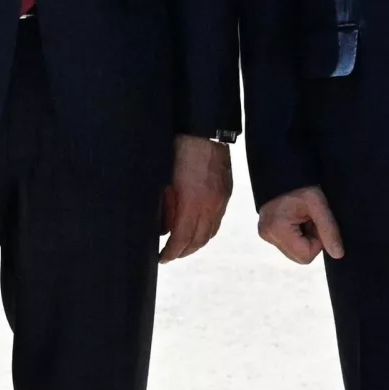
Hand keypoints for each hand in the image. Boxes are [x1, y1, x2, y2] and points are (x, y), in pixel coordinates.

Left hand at [160, 135, 231, 262]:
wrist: (203, 131)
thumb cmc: (178, 151)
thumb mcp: (165, 181)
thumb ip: (166, 207)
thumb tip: (164, 228)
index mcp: (192, 202)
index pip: (182, 239)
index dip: (171, 252)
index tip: (162, 257)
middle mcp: (210, 205)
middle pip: (198, 241)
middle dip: (183, 252)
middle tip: (170, 255)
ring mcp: (221, 200)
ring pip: (210, 233)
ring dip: (196, 244)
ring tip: (183, 247)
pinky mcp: (226, 194)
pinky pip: (217, 221)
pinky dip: (207, 231)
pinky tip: (197, 230)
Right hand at [257, 185, 344, 263]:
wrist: (284, 171)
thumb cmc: (301, 185)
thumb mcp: (318, 204)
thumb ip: (329, 230)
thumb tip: (338, 255)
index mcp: (278, 229)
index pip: (306, 255)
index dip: (318, 242)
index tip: (316, 222)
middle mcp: (267, 235)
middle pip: (299, 256)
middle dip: (310, 240)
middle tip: (311, 219)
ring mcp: (265, 234)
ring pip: (294, 251)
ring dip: (304, 238)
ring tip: (303, 217)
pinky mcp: (266, 232)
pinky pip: (287, 243)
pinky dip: (296, 235)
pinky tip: (296, 219)